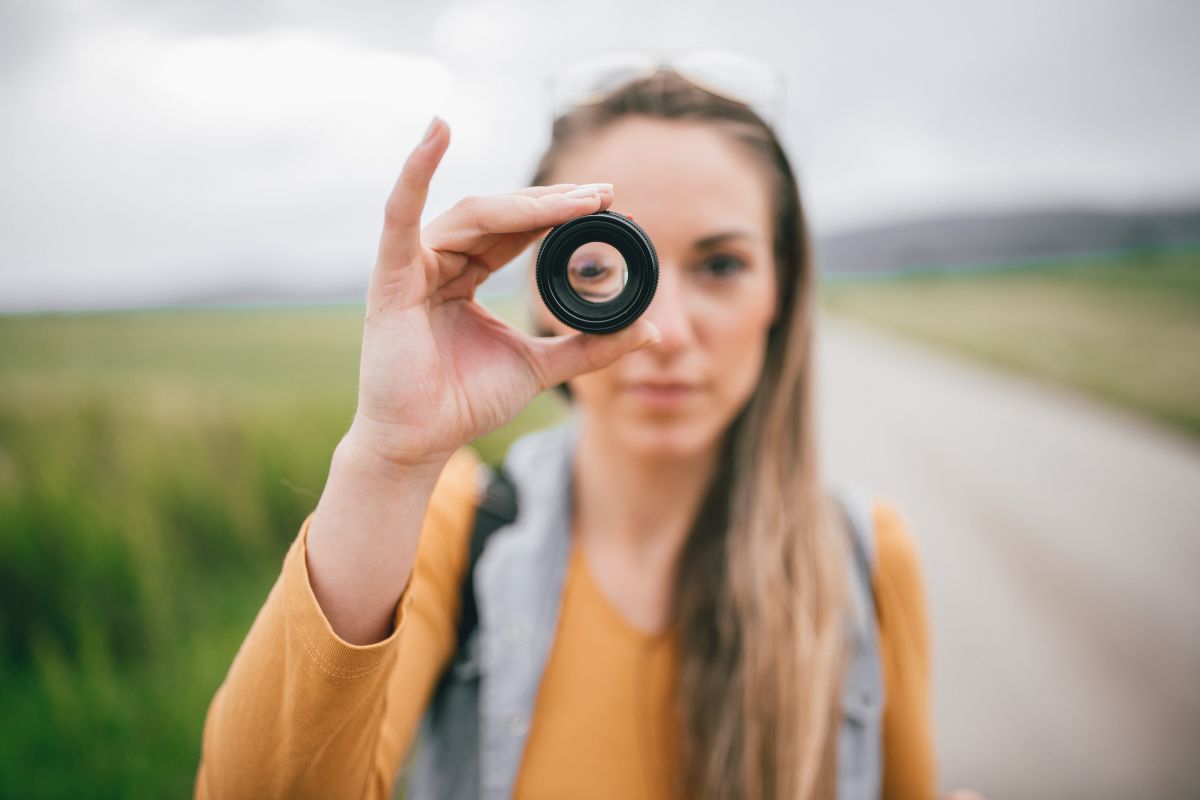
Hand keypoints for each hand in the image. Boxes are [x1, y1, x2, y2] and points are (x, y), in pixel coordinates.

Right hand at [346, 117, 659, 471]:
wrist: (422, 443)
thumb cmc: (465, 402)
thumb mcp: (540, 367)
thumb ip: (589, 347)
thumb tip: (648, 330)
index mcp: (467, 274)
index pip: (519, 231)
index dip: (562, 215)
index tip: (612, 204)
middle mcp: (440, 261)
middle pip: (501, 216)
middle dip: (555, 203)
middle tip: (606, 195)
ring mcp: (413, 266)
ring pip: (473, 216)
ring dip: (526, 203)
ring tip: (578, 199)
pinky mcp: (390, 277)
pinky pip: (400, 215)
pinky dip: (415, 170)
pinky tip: (437, 131)